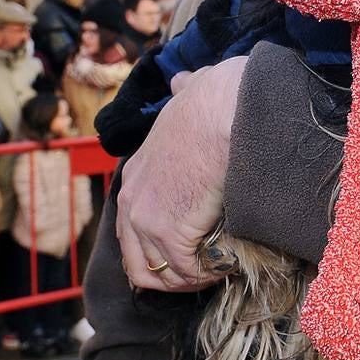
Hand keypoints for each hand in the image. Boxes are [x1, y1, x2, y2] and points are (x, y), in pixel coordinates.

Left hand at [117, 56, 245, 292]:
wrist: (224, 110)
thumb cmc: (215, 100)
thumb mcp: (188, 94)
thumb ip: (183, 92)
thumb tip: (182, 81)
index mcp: (136, 174)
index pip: (130, 231)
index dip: (157, 249)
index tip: (187, 253)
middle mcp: (132, 200)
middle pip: (137, 264)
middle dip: (171, 276)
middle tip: (203, 271)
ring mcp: (147, 219)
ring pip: (164, 274)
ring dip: (194, 278)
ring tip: (220, 268)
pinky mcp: (170, 233)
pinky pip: (189, 272)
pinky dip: (211, 273)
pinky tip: (229, 261)